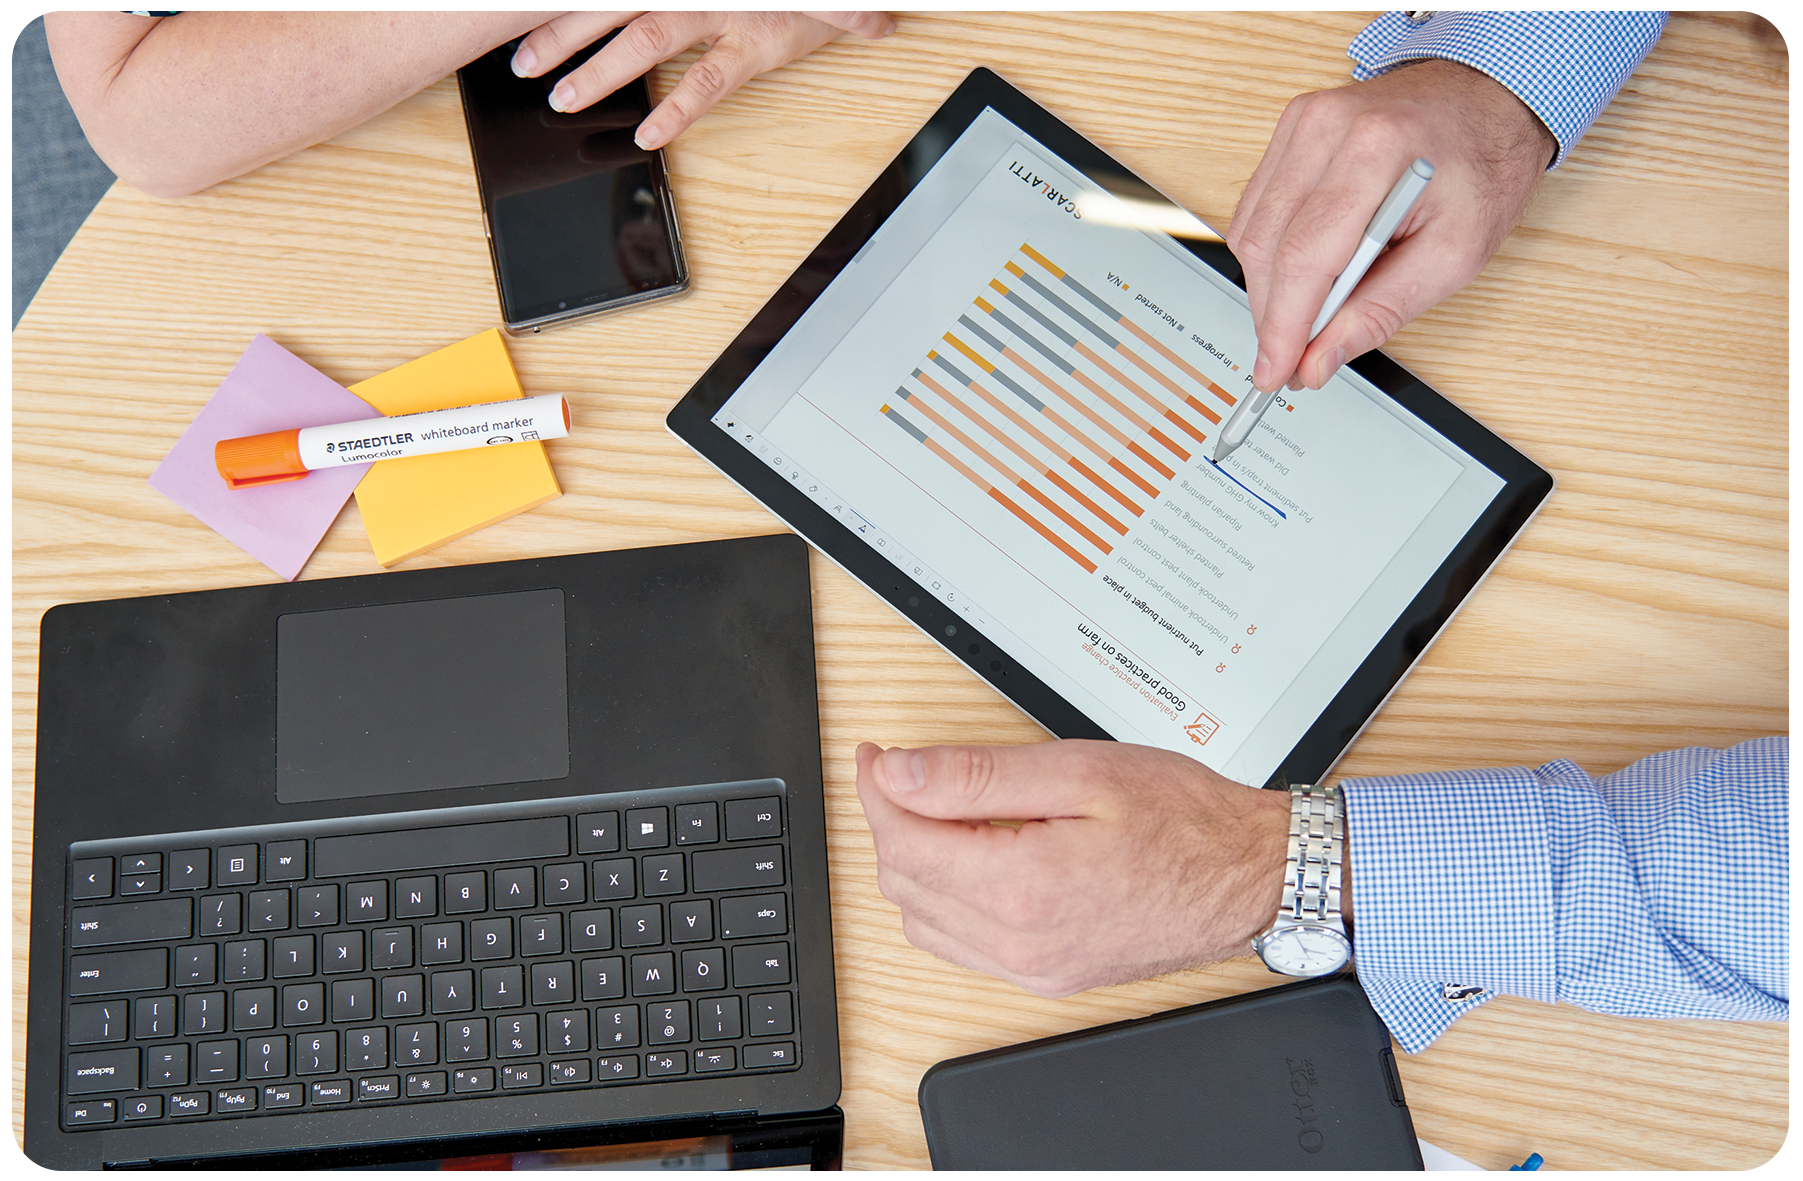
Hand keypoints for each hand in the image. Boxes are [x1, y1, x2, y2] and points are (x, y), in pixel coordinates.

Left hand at [510, 11, 894, 149]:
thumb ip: (663, 5)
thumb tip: (612, 19)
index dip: (563, 11)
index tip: (523, 30)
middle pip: (612, 8)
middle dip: (562, 37)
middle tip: (524, 67)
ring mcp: (722, 13)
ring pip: (647, 39)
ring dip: (602, 71)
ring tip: (565, 98)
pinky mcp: (754, 45)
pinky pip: (707, 81)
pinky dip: (675, 110)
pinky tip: (647, 133)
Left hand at [856, 739, 1292, 996]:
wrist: (1250, 877)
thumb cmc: (1184, 820)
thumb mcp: (1078, 771)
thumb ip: (976, 776)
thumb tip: (899, 773)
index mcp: (1021, 888)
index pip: (903, 839)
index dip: (878, 787)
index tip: (878, 754)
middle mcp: (1019, 943)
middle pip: (903, 880)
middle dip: (892, 818)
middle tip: (905, 770)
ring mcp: (1032, 968)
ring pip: (922, 919)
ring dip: (913, 861)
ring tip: (938, 808)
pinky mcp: (1047, 976)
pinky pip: (960, 946)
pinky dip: (943, 899)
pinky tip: (967, 858)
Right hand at [1226, 58, 1555, 392]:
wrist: (1487, 98)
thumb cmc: (1482, 166)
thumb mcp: (1455, 255)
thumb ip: (1380, 312)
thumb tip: (1318, 359)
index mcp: (1376, 152)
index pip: (1303, 257)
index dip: (1283, 325)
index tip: (1275, 372)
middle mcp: (1327, 128)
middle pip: (1267, 247)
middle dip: (1272, 315)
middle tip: (1290, 359)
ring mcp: (1303, 123)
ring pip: (1251, 231)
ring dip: (1270, 288)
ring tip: (1304, 317)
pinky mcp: (1291, 128)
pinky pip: (1256, 208)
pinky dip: (1270, 253)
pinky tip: (1304, 272)